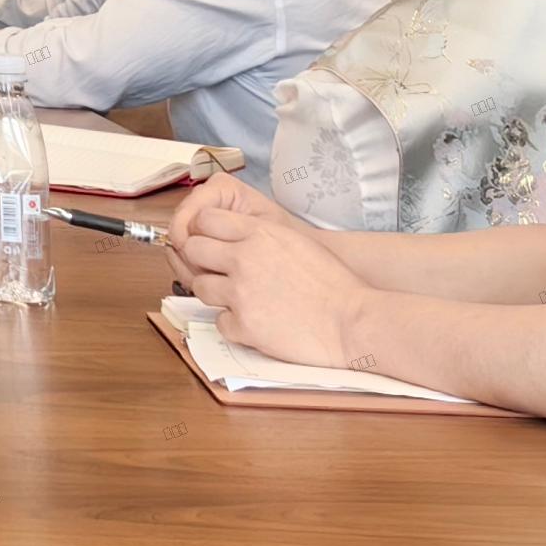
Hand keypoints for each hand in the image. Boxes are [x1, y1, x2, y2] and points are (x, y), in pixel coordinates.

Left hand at [166, 177, 357, 360]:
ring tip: (241, 300)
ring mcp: (241, 293)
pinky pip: (219, 322)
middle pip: (192, 250)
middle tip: (218, 273)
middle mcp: (244, 258)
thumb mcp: (295, 241)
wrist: (353, 321)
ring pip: (200, 287)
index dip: (204, 232)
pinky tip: (255, 323)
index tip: (212, 243)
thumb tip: (231, 234)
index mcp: (259, 233)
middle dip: (201, 261)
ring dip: (216, 294)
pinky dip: (233, 325)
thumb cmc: (334, 284)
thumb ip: (260, 234)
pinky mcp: (244, 325)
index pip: (204, 219)